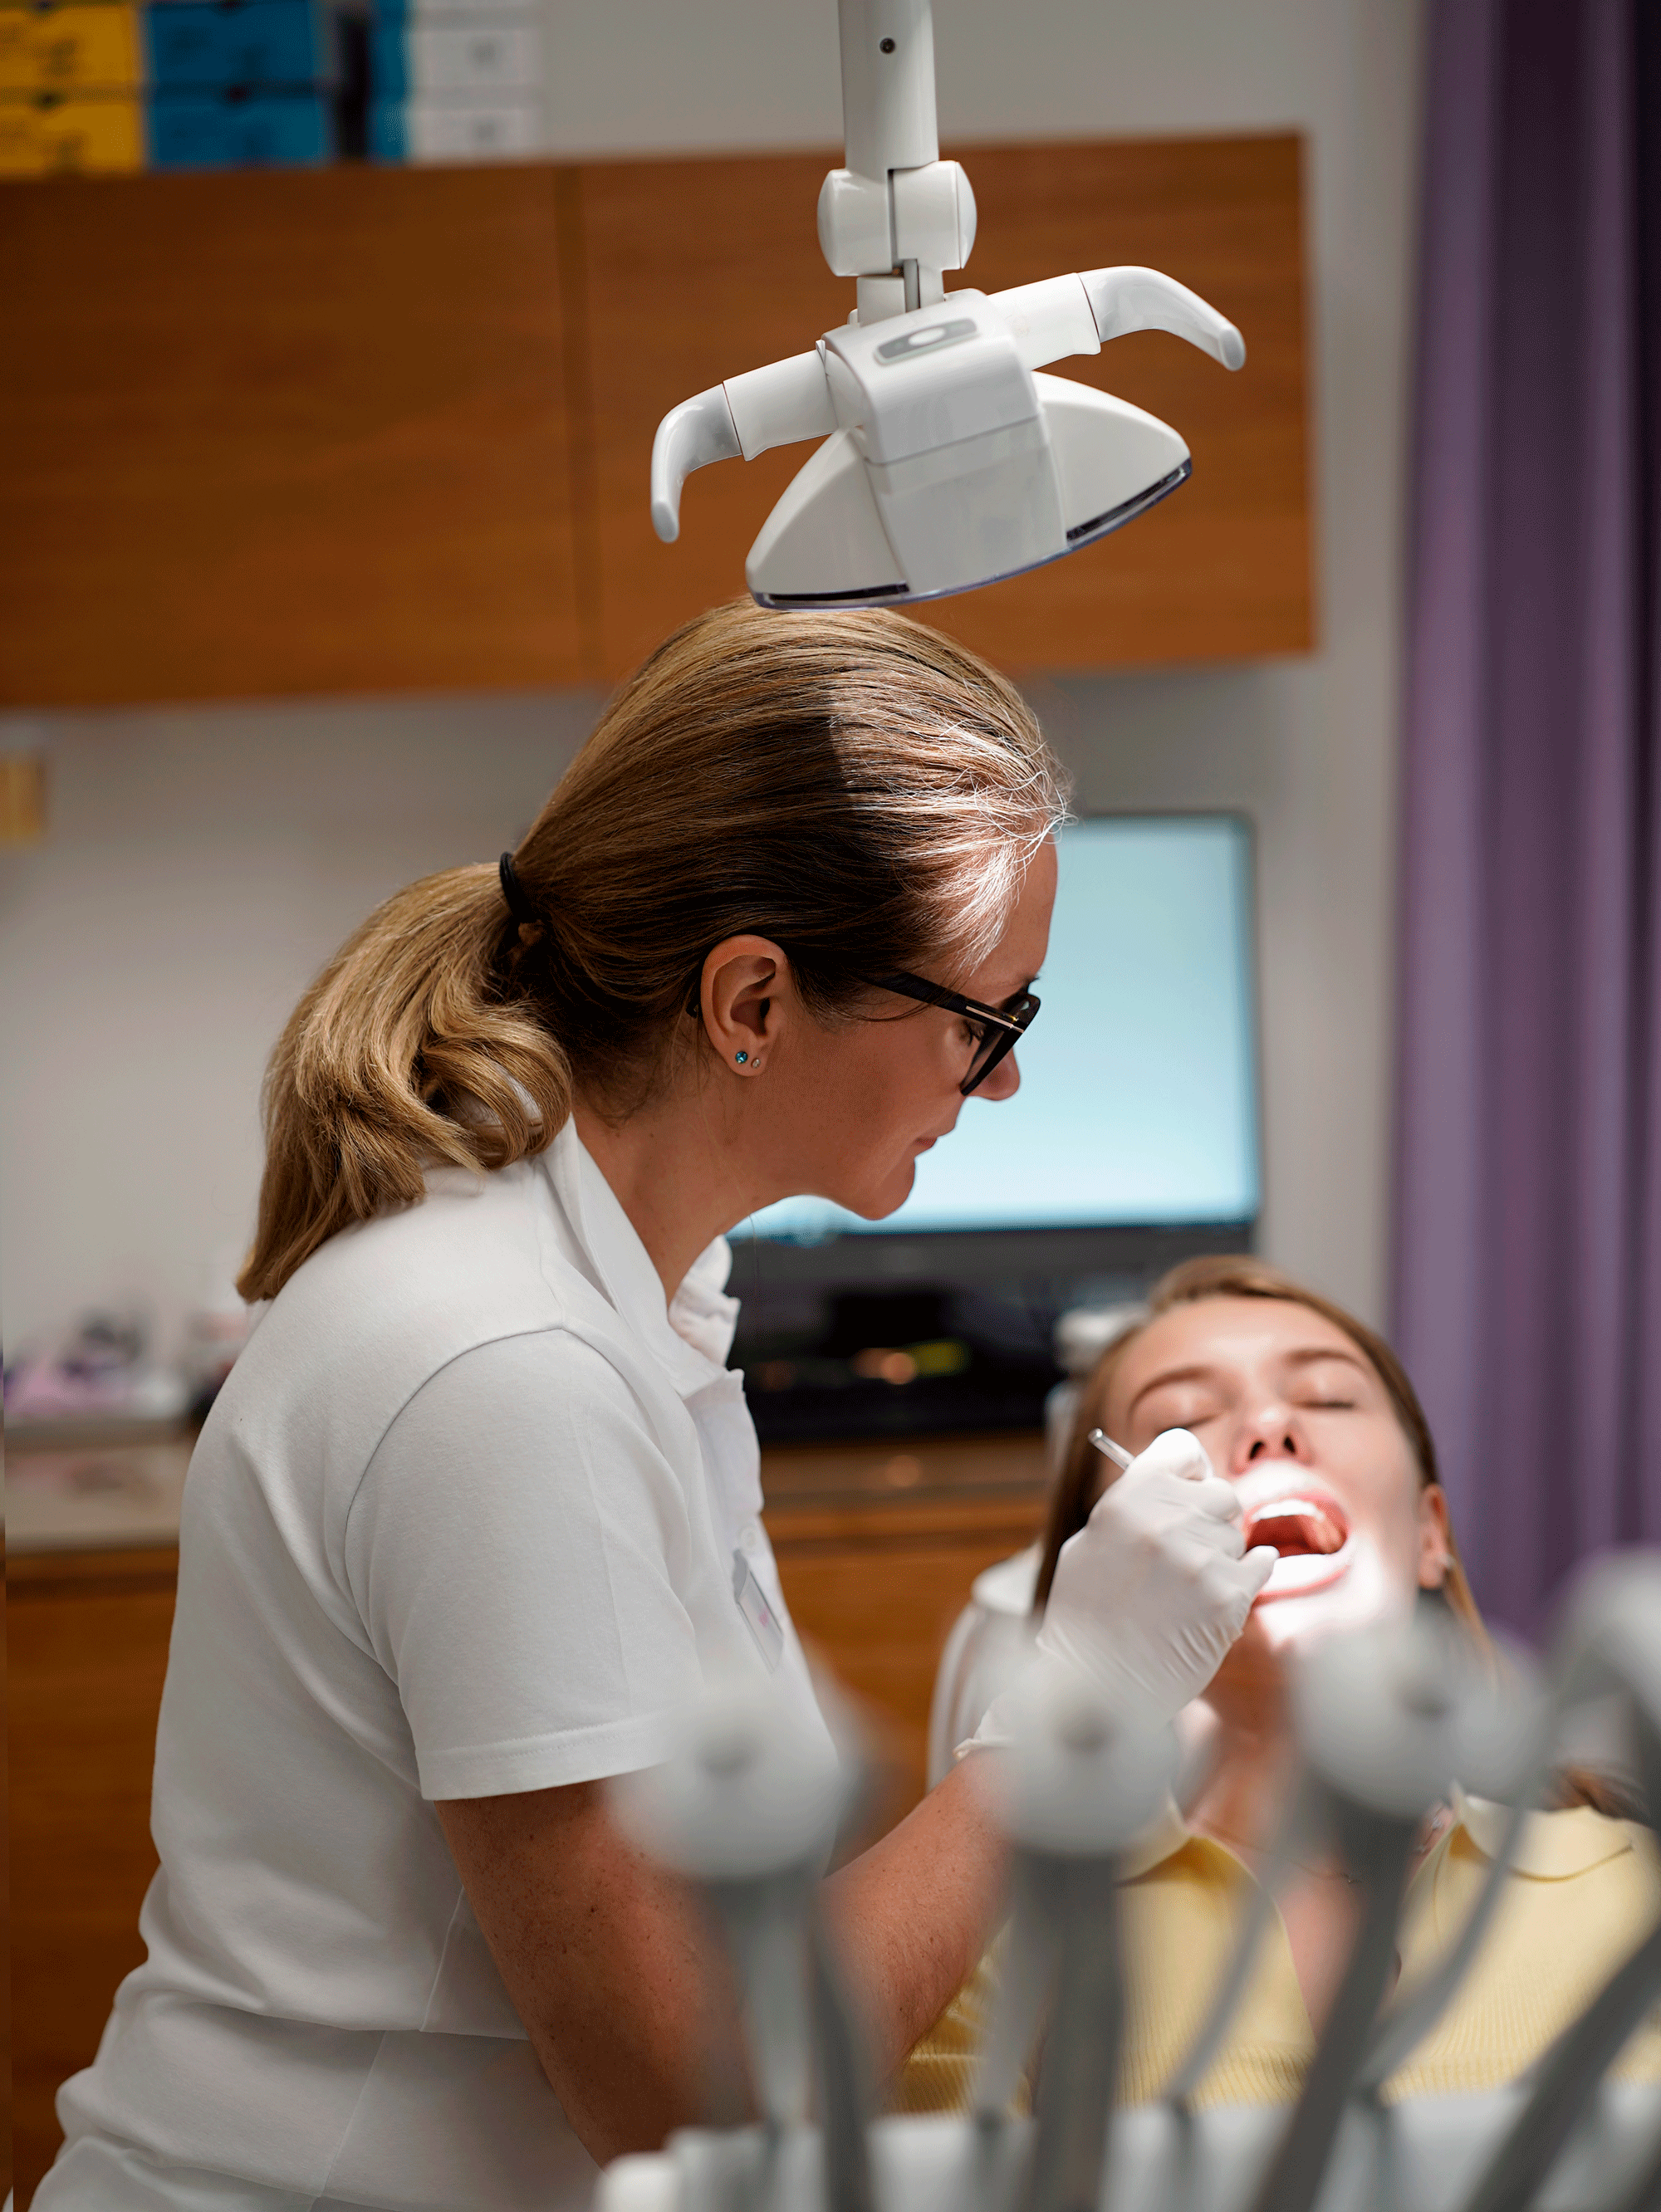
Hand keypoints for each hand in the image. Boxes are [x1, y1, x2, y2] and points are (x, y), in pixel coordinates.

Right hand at [967, 1432, 1275, 1759]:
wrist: (1099, 1686)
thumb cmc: (1088, 1618)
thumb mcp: (1089, 1544)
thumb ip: (1134, 1507)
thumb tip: (1177, 1482)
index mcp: (1127, 1498)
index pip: (1181, 1448)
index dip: (1188, 1468)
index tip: (1188, 1485)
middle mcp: (1167, 1519)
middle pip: (1220, 1492)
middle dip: (1209, 1517)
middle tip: (1188, 1550)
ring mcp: (1202, 1558)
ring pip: (1238, 1533)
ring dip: (1222, 1555)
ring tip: (1187, 1590)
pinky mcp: (1230, 1596)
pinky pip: (1262, 1564)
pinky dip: (1247, 1578)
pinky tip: (1219, 1596)